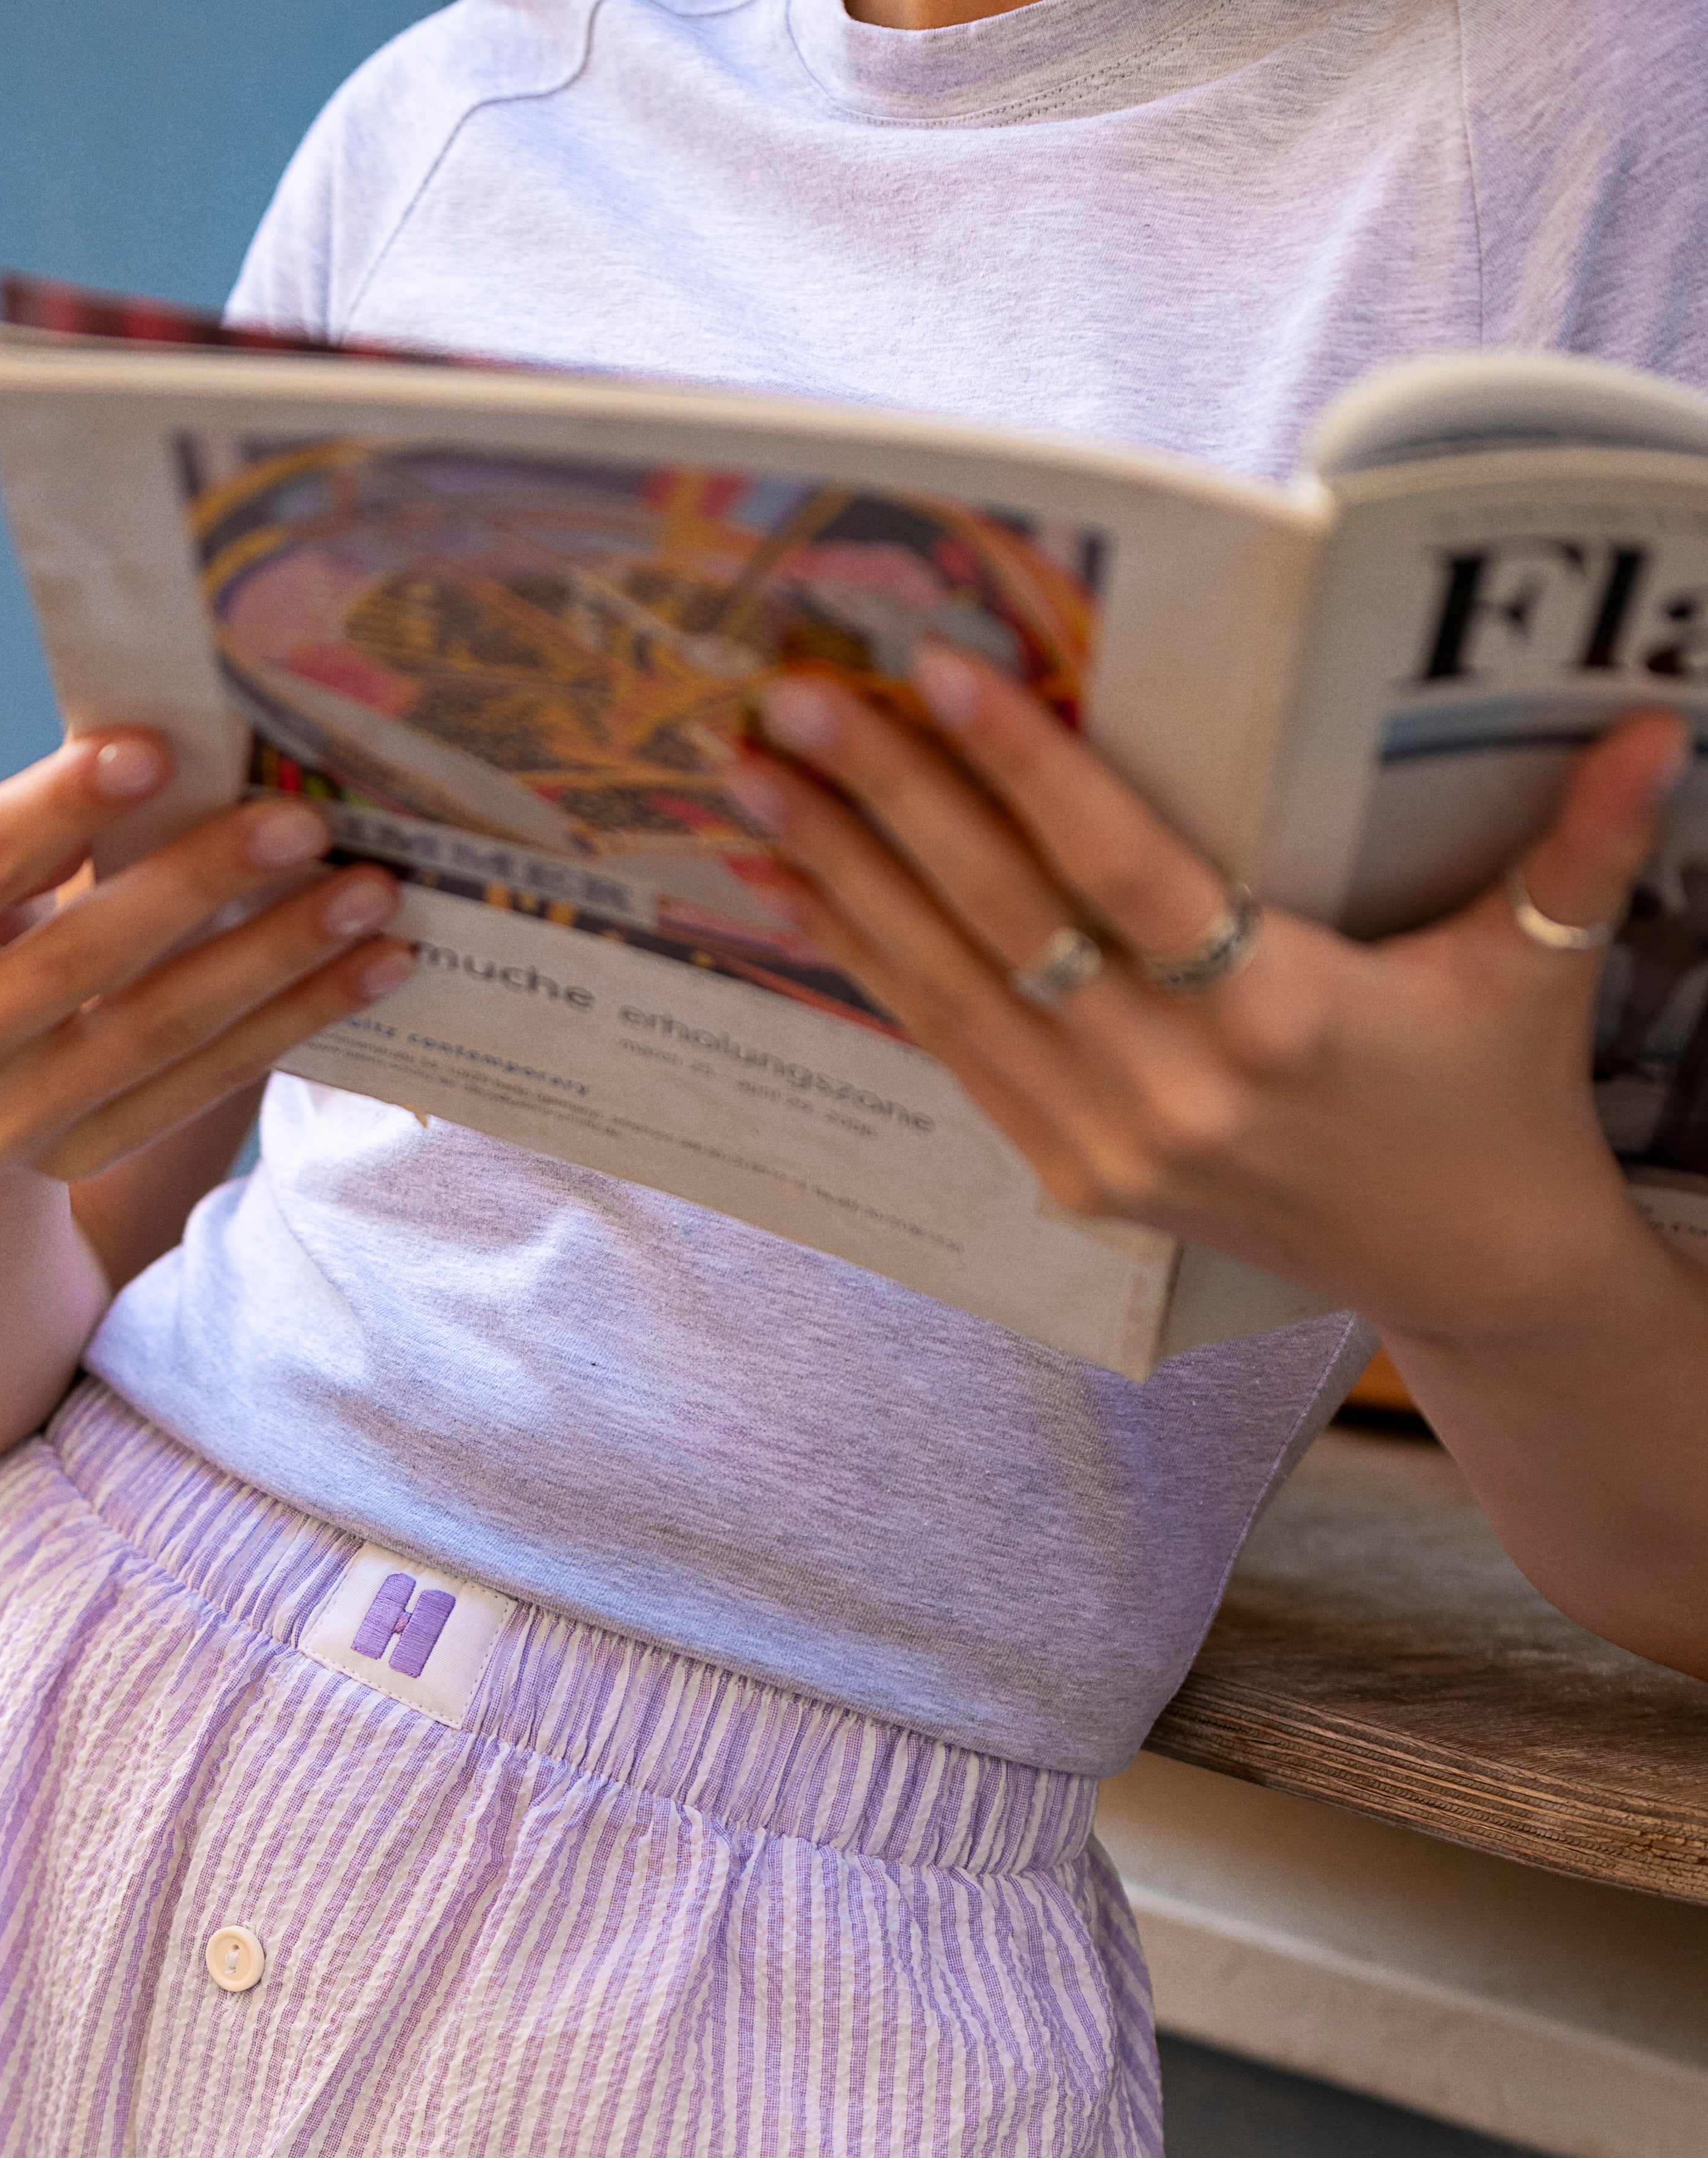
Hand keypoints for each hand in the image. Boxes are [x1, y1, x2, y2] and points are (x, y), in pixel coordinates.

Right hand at [0, 725, 411, 1197]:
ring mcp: (1, 1126)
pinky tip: (368, 974)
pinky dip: (290, 1026)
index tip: (155, 747)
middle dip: (201, 884)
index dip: (60, 807)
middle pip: (83, 962)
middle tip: (304, 822)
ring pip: (159, 1034)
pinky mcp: (78, 1159)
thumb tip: (138, 765)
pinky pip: (200, 1088)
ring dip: (279, 964)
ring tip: (371, 901)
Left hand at [729, 658, 1688, 1349]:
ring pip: (950, 990)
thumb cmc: (1498, 1095)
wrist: (1468, 1271)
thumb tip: (1662, 712)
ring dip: (842, 879)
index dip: (1025, 770)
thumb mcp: (1541, 964)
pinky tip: (806, 887)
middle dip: (884, 804)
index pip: (1123, 873)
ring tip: (754, 779)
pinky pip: (956, 1054)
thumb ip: (1584, 841)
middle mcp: (1176, 1091)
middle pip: (1003, 923)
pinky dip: (875, 963)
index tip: (939, 673)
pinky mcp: (1080, 1181)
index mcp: (1282, 1020)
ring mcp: (1112, 1147)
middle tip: (788, 701)